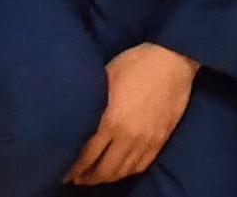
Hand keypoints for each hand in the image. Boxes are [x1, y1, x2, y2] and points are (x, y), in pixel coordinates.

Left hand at [64, 40, 196, 184]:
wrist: (173, 58)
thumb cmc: (135, 63)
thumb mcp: (105, 77)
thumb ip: (92, 102)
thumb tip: (76, 116)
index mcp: (110, 121)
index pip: (86, 157)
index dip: (73, 168)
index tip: (63, 171)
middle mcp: (128, 136)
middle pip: (104, 170)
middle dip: (87, 177)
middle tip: (76, 177)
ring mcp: (146, 140)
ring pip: (122, 171)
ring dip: (107, 177)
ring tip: (96, 175)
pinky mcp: (161, 139)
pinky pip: (141, 165)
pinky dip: (127, 171)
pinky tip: (119, 168)